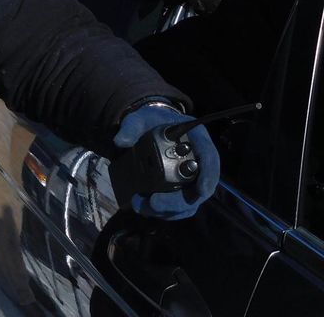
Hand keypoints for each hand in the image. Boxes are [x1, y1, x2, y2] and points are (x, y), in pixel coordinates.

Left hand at [113, 104, 220, 218]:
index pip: (209, 157)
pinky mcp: (181, 188)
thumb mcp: (140, 118)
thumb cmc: (151, 121)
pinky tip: (145, 208)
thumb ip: (131, 127)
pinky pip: (179, 206)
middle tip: (153, 204)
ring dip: (168, 210)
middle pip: (199, 187)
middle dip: (177, 201)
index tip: (201, 190)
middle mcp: (198, 160)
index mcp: (196, 138)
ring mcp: (191, 177)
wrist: (149, 128)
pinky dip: (165, 211)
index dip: (209, 175)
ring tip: (141, 207)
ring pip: (189, 202)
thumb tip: (120, 141)